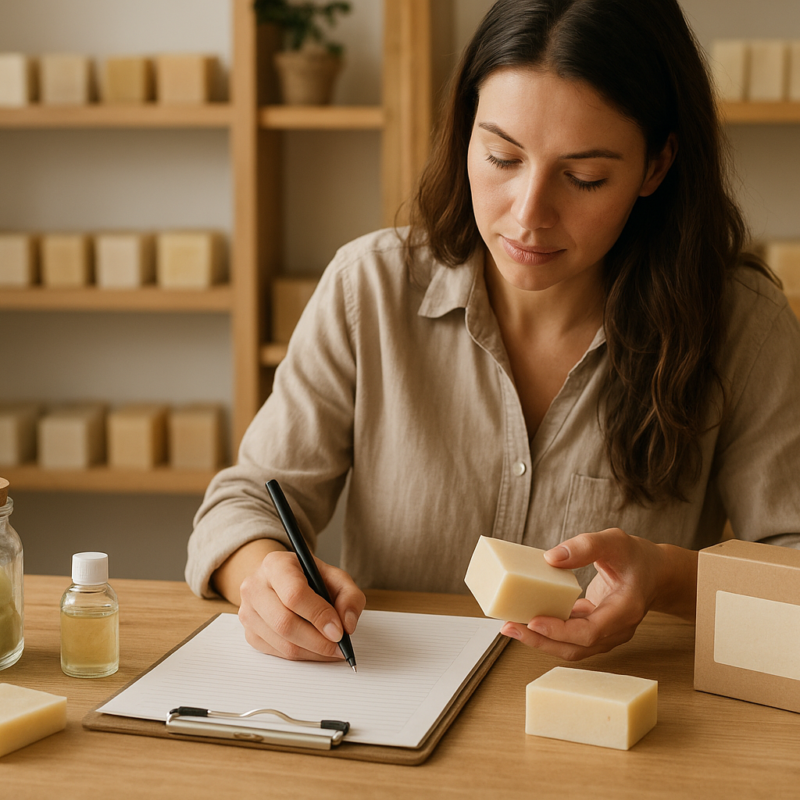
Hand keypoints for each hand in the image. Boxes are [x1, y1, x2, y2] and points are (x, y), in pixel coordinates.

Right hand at [237, 545, 365, 661]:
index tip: (339, 631)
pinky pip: (277, 653)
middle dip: (318, 641)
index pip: (294, 594)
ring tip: (332, 649)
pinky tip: (315, 649)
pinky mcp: (249, 633)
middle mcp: (255, 586)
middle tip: (339, 646)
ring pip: (282, 643)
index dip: (318, 615)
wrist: (279, 580)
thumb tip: (347, 625)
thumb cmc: (308, 578)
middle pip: (285, 623)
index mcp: (276, 564)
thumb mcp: (334, 577)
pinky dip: (302, 656)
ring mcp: (248, 612)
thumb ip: (349, 596)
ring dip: (312, 652)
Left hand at [501, 528, 696, 660]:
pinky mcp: (596, 629)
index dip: (560, 631)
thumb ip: (586, 546)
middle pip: (576, 647)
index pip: (590, 632)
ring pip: (572, 647)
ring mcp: (607, 633)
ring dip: (541, 640)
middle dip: (540, 641)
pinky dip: (549, 630)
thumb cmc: (637, 556)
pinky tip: (527, 618)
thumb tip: (551, 558)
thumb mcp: (615, 541)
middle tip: (509, 627)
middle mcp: (617, 629)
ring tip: (511, 626)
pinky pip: (571, 636)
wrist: (656, 573)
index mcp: (625, 610)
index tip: (533, 622)